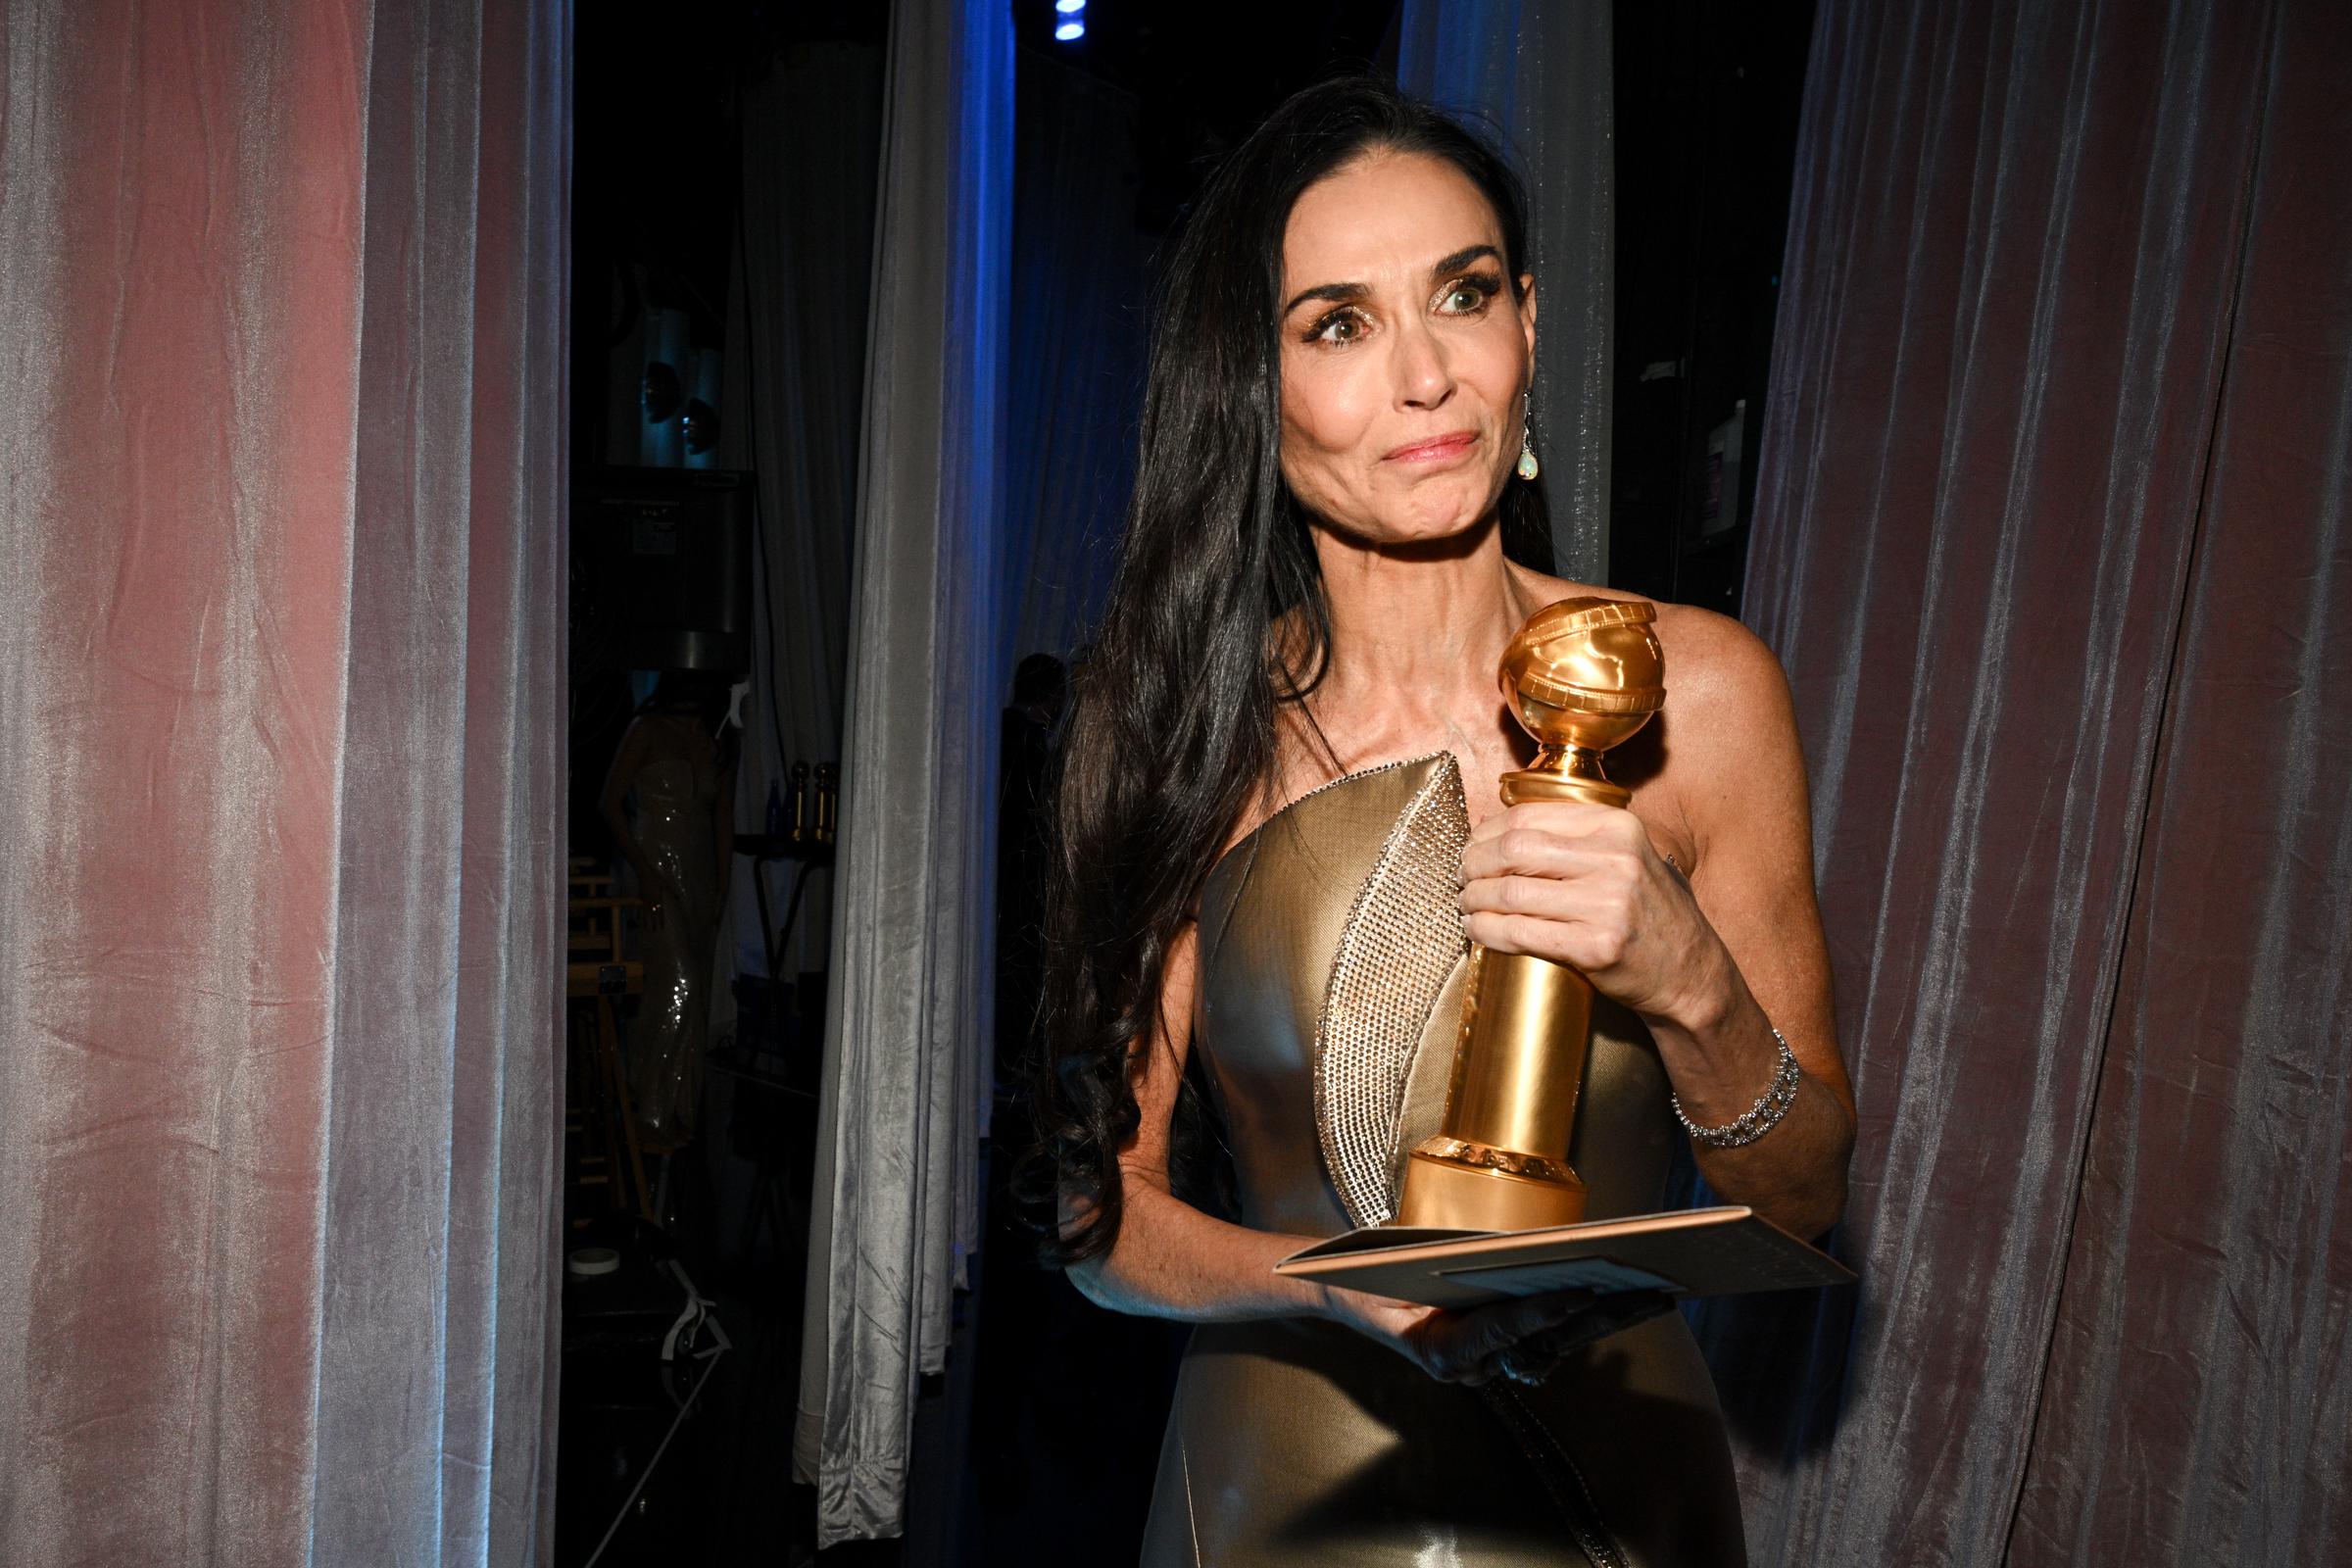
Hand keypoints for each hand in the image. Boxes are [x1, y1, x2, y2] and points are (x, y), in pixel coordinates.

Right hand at [641, 876, 683, 931]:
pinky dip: (639, 915)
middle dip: (654, 923)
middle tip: (654, 931)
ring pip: (646, 914)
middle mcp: (652, 902)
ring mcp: (645, 901)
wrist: (645, 875)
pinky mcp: (640, 899)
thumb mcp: (666, 885)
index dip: (661, 920)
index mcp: (659, 899)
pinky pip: (639, 909)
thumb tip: (679, 898)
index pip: (660, 912)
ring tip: (645, 929)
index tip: (662, 927)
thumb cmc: (657, 879)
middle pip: (653, 915)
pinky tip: (638, 920)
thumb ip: (672, 892)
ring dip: (646, 922)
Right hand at [1329, 1287, 1671, 1385]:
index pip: (1501, 1328)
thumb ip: (1437, 1268)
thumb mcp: (1390, 1267)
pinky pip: (1548, 1341)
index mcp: (1441, 1350)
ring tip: (1652, 1295)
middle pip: (1546, 1341)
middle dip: (1601, 1317)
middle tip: (1650, 1295)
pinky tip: (1622, 1301)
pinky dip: (1582, 1320)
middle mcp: (1470, 1365)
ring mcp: (1486, 1362)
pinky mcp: (1498, 1351)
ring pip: (1556, 1345)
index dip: (1542, 1312)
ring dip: (1604, 1321)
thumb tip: (1500, 1253)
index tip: (1581, 1292)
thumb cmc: (1365, 1277)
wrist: (1344, 1291)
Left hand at [1457, 801, 1722, 1024]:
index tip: (1471, 847)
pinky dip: (1487, 931)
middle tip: (1462, 878)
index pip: (1529, 817)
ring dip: (1474, 900)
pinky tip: (1476, 930)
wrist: (1691, 972)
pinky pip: (1520, 933)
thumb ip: (1578, 838)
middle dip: (1473, 864)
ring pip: (1511, 892)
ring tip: (1465, 905)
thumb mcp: (1627, 857)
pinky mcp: (1596, 947)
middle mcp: (1615, 859)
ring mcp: (1608, 904)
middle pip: (1513, 850)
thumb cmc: (1648, 913)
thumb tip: (1501, 829)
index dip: (1485, 832)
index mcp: (1617, 827)